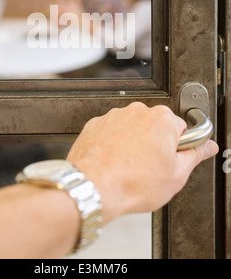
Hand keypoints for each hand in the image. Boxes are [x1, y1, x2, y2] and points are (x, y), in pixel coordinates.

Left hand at [67, 103, 218, 223]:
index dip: (178, 148)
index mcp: (162, 119)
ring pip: (132, 129)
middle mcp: (137, 111)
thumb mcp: (176, 175)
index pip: (181, 128)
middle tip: (151, 168)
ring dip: (134, 143)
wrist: (93, 187)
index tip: (171, 159)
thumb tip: (206, 147)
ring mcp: (115, 116)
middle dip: (156, 144)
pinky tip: (115, 162)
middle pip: (156, 126)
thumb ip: (195, 155)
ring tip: (130, 168)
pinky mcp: (96, 124)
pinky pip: (112, 132)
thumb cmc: (131, 182)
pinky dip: (114, 144)